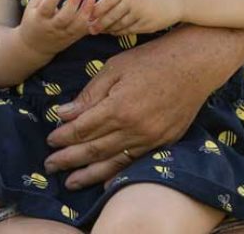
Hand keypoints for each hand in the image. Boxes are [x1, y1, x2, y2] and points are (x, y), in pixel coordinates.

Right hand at [16, 0, 95, 56]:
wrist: (34, 47)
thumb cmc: (34, 20)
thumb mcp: (32, 6)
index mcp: (39, 19)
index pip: (47, 7)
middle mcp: (51, 28)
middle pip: (63, 18)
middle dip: (73, 3)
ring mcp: (63, 35)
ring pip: (76, 26)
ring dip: (85, 12)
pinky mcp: (72, 39)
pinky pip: (83, 31)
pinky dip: (90, 21)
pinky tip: (95, 9)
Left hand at [44, 28, 236, 188]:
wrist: (193, 65)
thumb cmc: (150, 61)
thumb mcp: (114, 69)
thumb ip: (89, 95)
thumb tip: (63, 115)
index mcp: (118, 108)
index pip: (82, 129)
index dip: (63, 136)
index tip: (50, 140)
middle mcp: (134, 129)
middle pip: (94, 150)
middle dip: (69, 159)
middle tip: (50, 165)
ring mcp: (151, 138)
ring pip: (113, 162)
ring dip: (89, 174)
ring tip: (70, 183)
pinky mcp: (164, 142)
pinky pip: (135, 162)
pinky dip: (117, 174)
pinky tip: (104, 182)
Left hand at [86, 0, 180, 35]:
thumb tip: (99, 3)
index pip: (106, 1)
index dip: (95, 10)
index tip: (88, 15)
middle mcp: (132, 2)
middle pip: (110, 16)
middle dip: (98, 24)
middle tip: (90, 29)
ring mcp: (140, 14)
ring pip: (119, 25)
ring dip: (109, 29)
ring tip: (102, 31)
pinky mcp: (147, 25)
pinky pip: (129, 31)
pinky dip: (120, 32)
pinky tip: (116, 32)